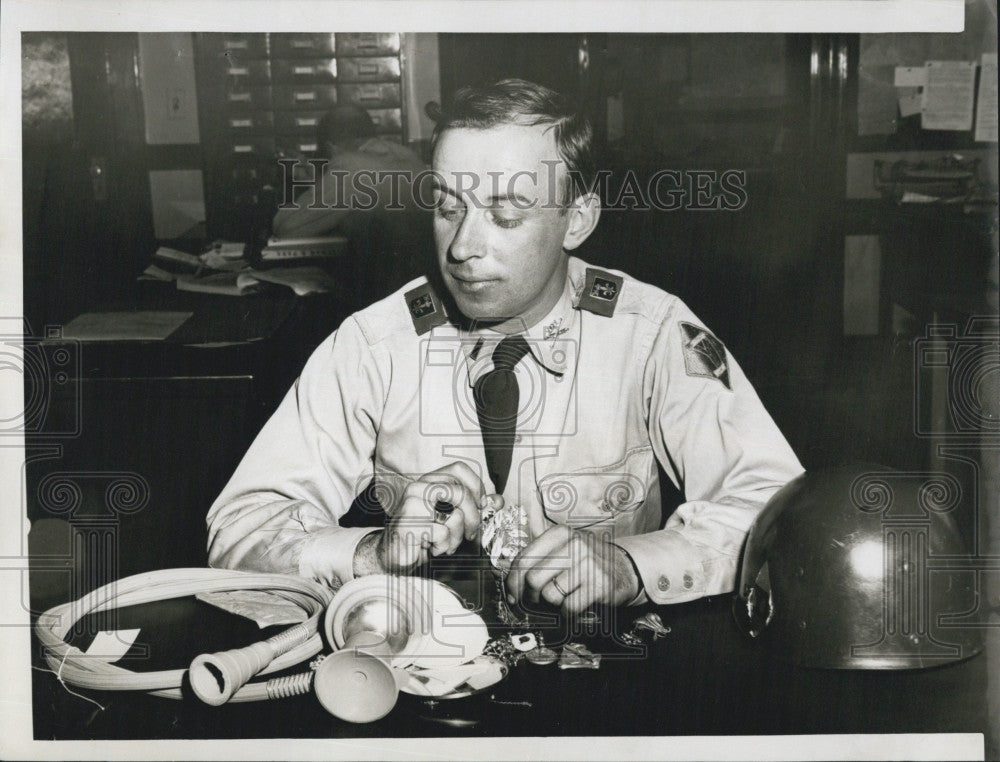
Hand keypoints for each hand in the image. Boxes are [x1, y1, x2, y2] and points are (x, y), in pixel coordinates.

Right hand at [377, 462, 488, 573]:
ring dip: (457, 536)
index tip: (480, 506)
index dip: (476, 486)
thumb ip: (475, 508)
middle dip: (473, 518)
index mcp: (429, 481)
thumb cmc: (426, 535)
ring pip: (453, 515)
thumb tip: (498, 500)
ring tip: (447, 543)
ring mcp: (411, 504)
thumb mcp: (454, 519)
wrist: (394, 556)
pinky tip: (433, 548)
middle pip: (461, 492)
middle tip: (470, 534)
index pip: (459, 469)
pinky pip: (442, 533)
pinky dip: (443, 546)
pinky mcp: (407, 523)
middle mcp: (418, 487)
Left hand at [505, 525, 639, 614]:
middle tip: (535, 603)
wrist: (626, 568)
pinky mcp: (599, 585)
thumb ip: (539, 560)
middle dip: (530, 597)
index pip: (524, 558)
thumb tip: (510, 586)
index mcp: (560, 534)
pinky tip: (575, 605)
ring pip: (550, 595)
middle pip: (533, 579)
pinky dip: (567, 613)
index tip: (511, 595)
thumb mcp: (564, 549)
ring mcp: (588, 564)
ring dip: (552, 605)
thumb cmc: (586, 562)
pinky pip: (568, 608)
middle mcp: (574, 545)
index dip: (512, 581)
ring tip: (562, 599)